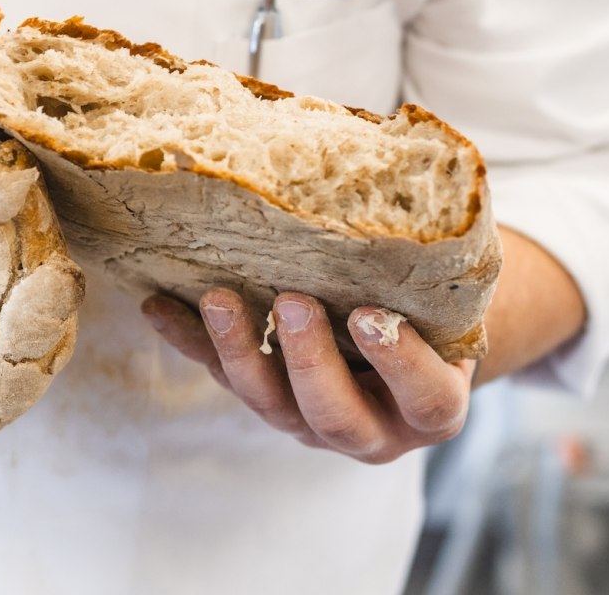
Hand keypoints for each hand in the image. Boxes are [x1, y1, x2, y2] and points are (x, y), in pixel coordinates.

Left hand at [142, 288, 473, 463]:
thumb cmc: (433, 312)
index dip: (399, 362)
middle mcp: (371, 429)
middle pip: (335, 415)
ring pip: (270, 404)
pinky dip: (188, 342)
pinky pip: (221, 376)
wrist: (403, 342)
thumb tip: (419, 179)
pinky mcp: (264, 401)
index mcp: (431, 409)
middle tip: (292, 303)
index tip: (370, 314)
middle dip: (308, 360)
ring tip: (218, 300)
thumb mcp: (450, 301)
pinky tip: (158, 306)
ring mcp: (310, 422)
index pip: (424, 397)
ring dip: (239, 352)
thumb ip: (435, 275)